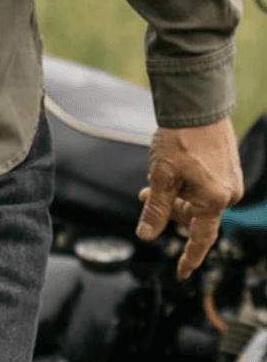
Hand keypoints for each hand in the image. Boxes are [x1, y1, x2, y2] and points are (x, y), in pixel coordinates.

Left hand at [135, 117, 242, 278]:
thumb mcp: (162, 175)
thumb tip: (146, 236)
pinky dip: (187, 183)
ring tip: (157, 176)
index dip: (189, 256)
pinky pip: (206, 185)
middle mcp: (228, 193)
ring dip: (176, 194)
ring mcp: (230, 179)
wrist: (198, 103)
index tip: (182, 272)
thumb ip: (156, 209)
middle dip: (169, 208)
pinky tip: (173, 168)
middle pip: (195, 216)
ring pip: (198, 199)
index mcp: (215, 200)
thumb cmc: (181, 137)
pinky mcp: (228, 166)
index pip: (201, 238)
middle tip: (145, 192)